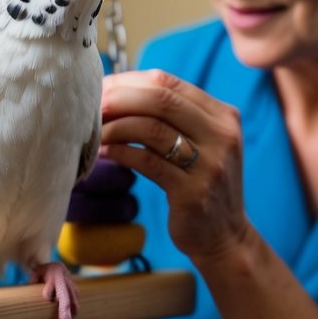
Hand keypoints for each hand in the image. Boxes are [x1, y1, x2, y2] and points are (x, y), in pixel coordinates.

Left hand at [99, 70, 250, 262]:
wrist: (225, 236)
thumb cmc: (200, 184)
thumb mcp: (200, 143)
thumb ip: (173, 118)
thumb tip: (117, 91)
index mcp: (223, 115)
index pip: (168, 82)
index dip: (128, 81)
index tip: (101, 88)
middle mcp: (222, 134)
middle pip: (160, 99)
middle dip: (119, 99)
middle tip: (92, 106)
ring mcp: (210, 164)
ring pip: (151, 128)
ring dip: (114, 127)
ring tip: (94, 131)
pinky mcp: (193, 191)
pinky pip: (146, 161)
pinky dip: (120, 152)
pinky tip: (104, 153)